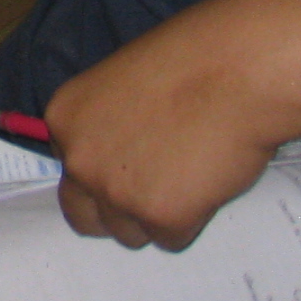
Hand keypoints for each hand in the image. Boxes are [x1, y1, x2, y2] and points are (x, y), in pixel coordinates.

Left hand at [43, 0, 300, 250]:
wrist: (236, 71)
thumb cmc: (189, 60)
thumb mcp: (122, 82)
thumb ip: (106, 123)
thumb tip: (117, 152)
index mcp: (63, 119)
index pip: (69, 168)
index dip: (103, 169)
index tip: (131, 164)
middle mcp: (78, 160)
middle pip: (84, 215)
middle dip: (114, 211)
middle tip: (151, 193)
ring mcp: (117, 193)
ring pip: (129, 233)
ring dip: (155, 216)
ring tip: (188, 177)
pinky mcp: (161, 217)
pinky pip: (172, 239)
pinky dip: (192, 220)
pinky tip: (207, 182)